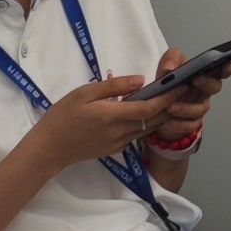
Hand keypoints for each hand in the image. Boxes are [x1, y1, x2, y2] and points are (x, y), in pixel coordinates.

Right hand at [27, 74, 176, 171]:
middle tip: (180, 89)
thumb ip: (114, 86)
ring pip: (149, 129)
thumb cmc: (63, 116)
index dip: (169, 97)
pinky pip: (138, 136)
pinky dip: (147, 124)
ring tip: (169, 99)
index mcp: (113, 116)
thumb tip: (141, 80)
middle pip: (155, 120)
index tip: (180, 85)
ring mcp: (119, 143)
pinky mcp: (115, 149)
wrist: (50, 148)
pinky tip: (146, 113)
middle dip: (171, 105)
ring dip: (162, 116)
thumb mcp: (84, 93)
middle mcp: (121, 132)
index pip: (150, 108)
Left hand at [146, 49, 224, 160]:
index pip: (219, 68)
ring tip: (170, 107)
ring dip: (186, 108)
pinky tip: (168, 121)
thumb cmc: (167, 86)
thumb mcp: (166, 67)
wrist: (155, 112)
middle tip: (196, 80)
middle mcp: (203, 91)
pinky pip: (191, 125)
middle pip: (215, 86)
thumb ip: (170, 59)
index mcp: (201, 74)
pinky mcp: (191, 123)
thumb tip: (170, 68)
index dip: (226, 66)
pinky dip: (179, 123)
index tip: (225, 64)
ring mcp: (199, 108)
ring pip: (201, 109)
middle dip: (208, 83)